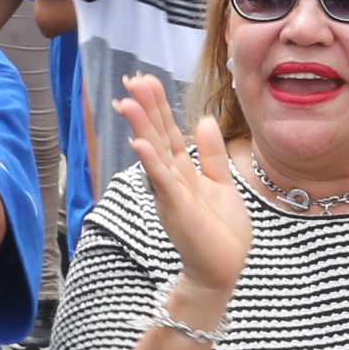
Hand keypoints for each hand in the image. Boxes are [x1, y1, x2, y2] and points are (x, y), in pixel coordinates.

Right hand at [116, 73, 246, 310]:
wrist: (223, 270)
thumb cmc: (222, 233)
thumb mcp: (222, 184)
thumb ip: (212, 154)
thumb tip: (204, 120)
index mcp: (183, 172)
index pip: (168, 132)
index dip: (158, 107)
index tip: (146, 80)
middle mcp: (171, 180)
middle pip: (157, 136)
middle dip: (146, 108)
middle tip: (132, 79)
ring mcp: (171, 194)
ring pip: (154, 154)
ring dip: (140, 128)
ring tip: (126, 101)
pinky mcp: (177, 209)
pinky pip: (161, 181)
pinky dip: (151, 162)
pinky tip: (140, 143)